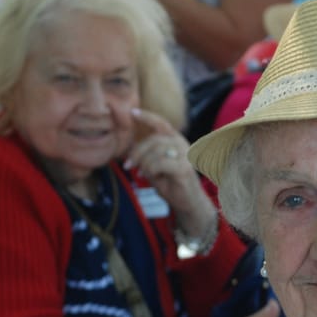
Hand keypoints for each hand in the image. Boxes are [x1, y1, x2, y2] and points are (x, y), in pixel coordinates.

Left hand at [125, 108, 208, 223]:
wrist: (188, 203)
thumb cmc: (171, 184)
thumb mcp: (155, 166)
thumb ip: (147, 155)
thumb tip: (131, 148)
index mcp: (176, 141)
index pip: (162, 124)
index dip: (147, 117)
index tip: (132, 112)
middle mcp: (183, 145)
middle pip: (154, 139)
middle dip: (137, 151)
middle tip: (128, 165)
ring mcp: (186, 156)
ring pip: (155, 151)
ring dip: (143, 163)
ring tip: (142, 174)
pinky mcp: (184, 168)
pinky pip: (160, 163)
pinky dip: (150, 170)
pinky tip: (151, 177)